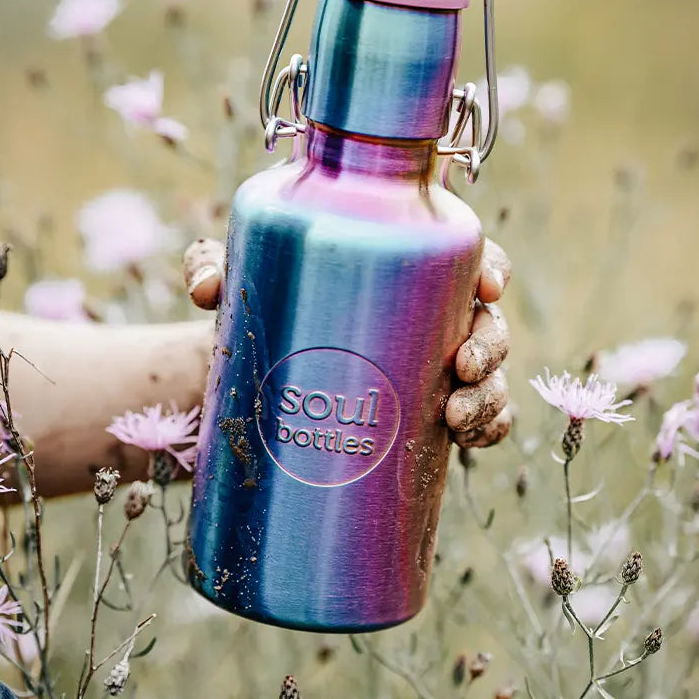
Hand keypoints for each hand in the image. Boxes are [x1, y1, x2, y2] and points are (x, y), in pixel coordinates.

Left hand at [183, 236, 511, 450]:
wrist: (254, 376)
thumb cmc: (261, 312)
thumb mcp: (240, 284)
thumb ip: (215, 264)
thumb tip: (207, 288)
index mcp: (403, 267)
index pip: (462, 256)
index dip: (490, 267)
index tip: (487, 287)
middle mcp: (429, 315)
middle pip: (486, 320)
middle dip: (489, 344)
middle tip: (462, 366)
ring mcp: (432, 368)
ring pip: (488, 375)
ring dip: (488, 396)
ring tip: (455, 417)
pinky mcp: (425, 413)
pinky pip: (477, 419)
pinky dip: (485, 429)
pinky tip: (469, 441)